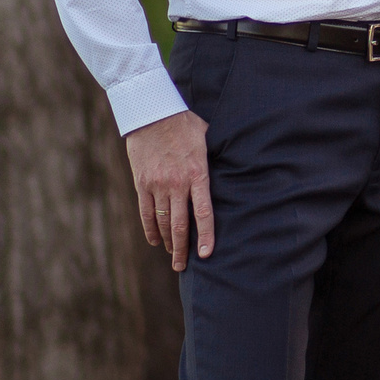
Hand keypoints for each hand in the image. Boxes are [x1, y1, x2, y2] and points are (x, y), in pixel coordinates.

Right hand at [127, 110, 212, 270]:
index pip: (203, 212)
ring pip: (163, 222)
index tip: (206, 254)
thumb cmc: (185, 124)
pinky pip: (145, 212)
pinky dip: (150, 229)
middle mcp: (176, 183)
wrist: (151, 112)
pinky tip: (155, 240)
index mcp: (197, 174)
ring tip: (172, 256)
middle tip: (183, 267)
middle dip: (183, 249)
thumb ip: (217, 159)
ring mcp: (157, 185)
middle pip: (180, 225)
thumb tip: (237, 166)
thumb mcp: (209, 139)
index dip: (205, 236)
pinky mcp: (142, 183)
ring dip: (168, 242)